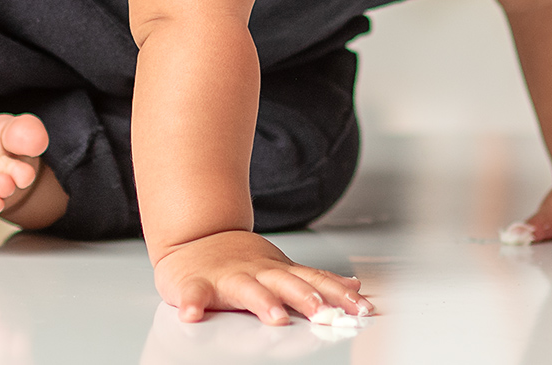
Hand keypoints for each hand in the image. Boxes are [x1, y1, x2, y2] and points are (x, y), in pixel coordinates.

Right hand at [152, 230, 373, 324]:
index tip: (359, 308)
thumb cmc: (238, 259)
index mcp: (278, 270)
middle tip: (322, 311)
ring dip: (262, 302)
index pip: (314, 281)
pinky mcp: (196, 283)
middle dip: (305, 297)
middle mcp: (256, 271)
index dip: (337, 294)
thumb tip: (354, 285)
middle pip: (285, 283)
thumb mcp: (281, 266)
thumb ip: (315, 279)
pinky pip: (194, 294)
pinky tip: (193, 314)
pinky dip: (193, 303)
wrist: (193, 236)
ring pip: (246, 289)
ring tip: (275, 316)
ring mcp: (227, 276)